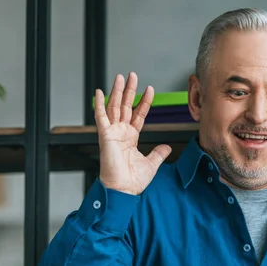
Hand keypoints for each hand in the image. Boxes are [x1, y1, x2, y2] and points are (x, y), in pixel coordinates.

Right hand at [94, 72, 171, 195]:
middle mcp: (121, 133)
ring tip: (121, 77)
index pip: (139, 115)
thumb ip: (159, 153)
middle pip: (126, 106)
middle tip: (133, 75)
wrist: (124, 190)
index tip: (150, 89)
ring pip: (115, 107)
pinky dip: (99, 104)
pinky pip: (101, 117)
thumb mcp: (152, 163)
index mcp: (131, 138)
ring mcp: (112, 133)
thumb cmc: (133, 180)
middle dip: (130, 90)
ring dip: (118, 92)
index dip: (144, 102)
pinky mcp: (105, 136)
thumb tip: (167, 147)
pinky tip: (99, 92)